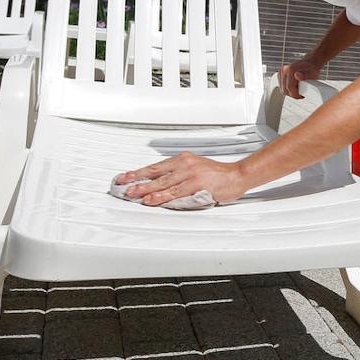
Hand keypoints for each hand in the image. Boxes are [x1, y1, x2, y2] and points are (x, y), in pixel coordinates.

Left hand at [115, 152, 247, 204]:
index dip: (138, 172)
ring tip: (133, 194)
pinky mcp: (198, 185)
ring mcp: (191, 174)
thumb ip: (179, 175)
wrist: (237, 175)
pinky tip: (152, 200)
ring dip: (146, 189)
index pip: (155, 166)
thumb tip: (159, 186)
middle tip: (122, 185)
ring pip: (163, 183)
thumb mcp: (196, 168)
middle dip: (137, 180)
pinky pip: (176, 192)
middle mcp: (185, 164)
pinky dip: (162, 197)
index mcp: (183, 159)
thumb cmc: (218, 175)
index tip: (125, 177)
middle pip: (156, 173)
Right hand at [278, 56, 321, 98]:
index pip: (289, 87)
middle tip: (300, 94)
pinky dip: (287, 89)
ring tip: (298, 90)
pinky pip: (281, 87)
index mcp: (290, 69)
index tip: (301, 96)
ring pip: (282, 89)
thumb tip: (297, 75)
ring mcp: (281, 72)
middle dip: (293, 94)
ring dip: (290, 92)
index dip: (296, 94)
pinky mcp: (280, 74)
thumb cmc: (311, 68)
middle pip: (284, 90)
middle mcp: (284, 70)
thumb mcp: (311, 73)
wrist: (310, 62)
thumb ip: (304, 75)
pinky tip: (294, 87)